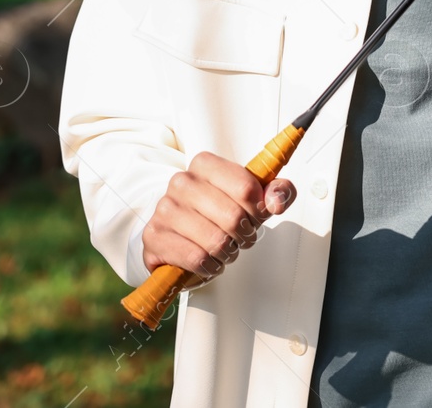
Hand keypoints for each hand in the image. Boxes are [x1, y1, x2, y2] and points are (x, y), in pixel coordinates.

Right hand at [142, 151, 295, 280]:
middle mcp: (181, 181)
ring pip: (216, 240)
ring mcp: (165, 208)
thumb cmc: (219, 216)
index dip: (258, 210)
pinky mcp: (154, 237)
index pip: (246, 188)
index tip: (254, 216)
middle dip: (244, 235)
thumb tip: (276, 201)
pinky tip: (208, 262)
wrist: (178, 238)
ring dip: (227, 253)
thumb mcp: (253, 201)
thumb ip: (277, 192)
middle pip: (234, 217)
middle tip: (240, 238)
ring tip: (223, 249)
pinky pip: (197, 258)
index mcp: (204, 164)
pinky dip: (210, 266)